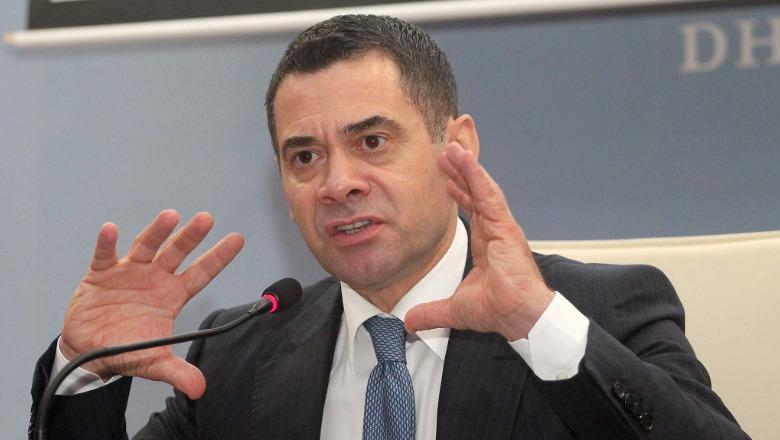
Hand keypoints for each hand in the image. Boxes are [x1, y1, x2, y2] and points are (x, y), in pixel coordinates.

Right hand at [59, 209, 243, 398]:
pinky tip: (111, 229)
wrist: (89, 350)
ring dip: (157, 232)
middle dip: (191, 236)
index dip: (218, 257)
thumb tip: (199, 389)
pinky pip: (104, 255)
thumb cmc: (127, 349)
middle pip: (176, 252)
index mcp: (172, 294)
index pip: (201, 273)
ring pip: (146, 246)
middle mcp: (154, 277)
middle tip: (207, 219)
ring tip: (170, 216)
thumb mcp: (154, 362)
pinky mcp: (101, 274)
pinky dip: (106, 243)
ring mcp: (129, 272)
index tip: (238, 239)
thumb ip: (177, 372)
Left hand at [405, 143, 553, 340]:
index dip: (457, 188)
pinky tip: (465, 158)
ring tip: (452, 144)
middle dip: (460, 168)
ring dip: (466, 165)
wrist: (521, 317)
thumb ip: (432, 312)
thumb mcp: (455, 310)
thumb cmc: (500, 311)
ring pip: (481, 187)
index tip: (444, 173)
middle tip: (445, 147)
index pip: (470, 206)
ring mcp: (502, 226)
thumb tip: (410, 323)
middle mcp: (494, 229)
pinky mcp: (505, 227)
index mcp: (486, 242)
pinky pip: (488, 195)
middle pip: (475, 189)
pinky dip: (477, 175)